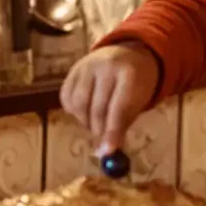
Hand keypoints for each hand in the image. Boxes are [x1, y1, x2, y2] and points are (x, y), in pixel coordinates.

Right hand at [60, 41, 160, 156]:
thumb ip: (123, 124)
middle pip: (97, 108)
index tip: (108, 151)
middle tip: (103, 138)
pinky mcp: (73, 70)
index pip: (118, 107)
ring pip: (78, 104)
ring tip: (96, 123)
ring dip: (86, 121)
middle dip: (99, 129)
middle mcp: (105, 66)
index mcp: (129, 73)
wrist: (128, 53)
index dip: (112, 131)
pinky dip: (74, 111)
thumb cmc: (136, 83)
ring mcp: (86, 66)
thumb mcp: (139, 100)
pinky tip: (86, 110)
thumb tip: (106, 152)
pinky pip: (66, 98)